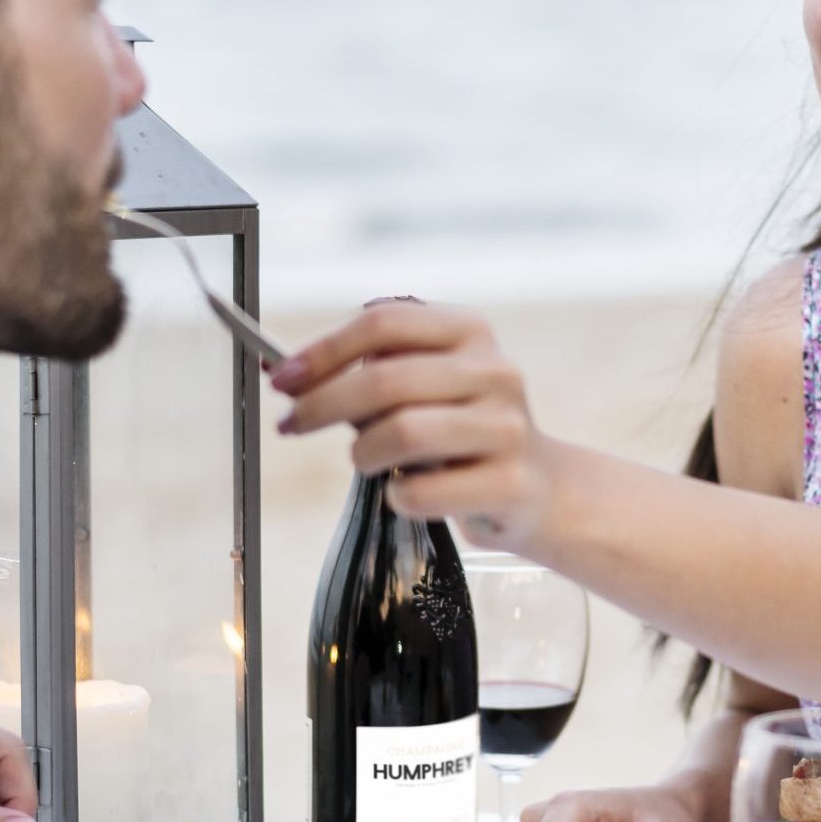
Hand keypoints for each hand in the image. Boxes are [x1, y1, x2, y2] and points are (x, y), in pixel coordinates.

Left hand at [274, 302, 553, 545]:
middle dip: (322, 404)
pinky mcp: (510, 483)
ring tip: (366, 461)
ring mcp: (507, 428)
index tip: (281, 378)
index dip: (325, 350)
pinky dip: (396, 497)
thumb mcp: (425, 388)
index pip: (384, 324)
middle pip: (386, 378)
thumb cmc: (460, 434)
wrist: (538, 489)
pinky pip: (420, 492)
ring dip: (363, 453)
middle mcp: (495, 371)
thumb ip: (366, 373)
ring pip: (402, 433)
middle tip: (290, 425)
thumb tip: (284, 371)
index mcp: (470, 332)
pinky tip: (406, 494)